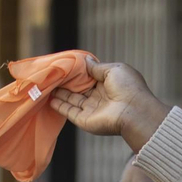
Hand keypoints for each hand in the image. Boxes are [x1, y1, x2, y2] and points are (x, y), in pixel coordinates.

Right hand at [50, 60, 172, 151]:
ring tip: (47, 85)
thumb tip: (86, 61)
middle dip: (66, 83)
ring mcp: (91, 110)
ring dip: (60, 93)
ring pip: (72, 100)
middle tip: (52, 75)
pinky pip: (70, 112)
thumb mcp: (113, 70)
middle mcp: (99, 98)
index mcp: (108, 85)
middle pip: (78, 89)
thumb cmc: (128, 88)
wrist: (133, 112)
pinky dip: (60, 106)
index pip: (89, 78)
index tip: (65, 66)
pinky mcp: (85, 120)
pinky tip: (50, 98)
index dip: (77, 73)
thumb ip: (97, 67)